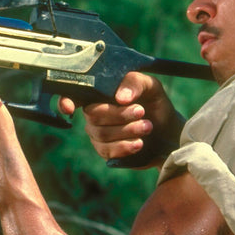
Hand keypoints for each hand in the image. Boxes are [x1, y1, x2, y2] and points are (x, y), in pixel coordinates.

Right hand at [58, 72, 182, 165]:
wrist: (169, 131)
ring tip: (147, 126)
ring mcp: (98, 134)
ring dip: (126, 130)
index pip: (74, 95)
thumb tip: (120, 97)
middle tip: (141, 111)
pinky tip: (139, 143)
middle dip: (118, 114)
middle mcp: (94, 114)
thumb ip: (135, 83)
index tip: (69, 108)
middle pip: (93, 114)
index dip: (65, 101)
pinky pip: (106, 151)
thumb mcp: (151, 87)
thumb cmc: (156, 104)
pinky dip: (124, 146)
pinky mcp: (107, 151)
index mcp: (100, 94)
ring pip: (100, 134)